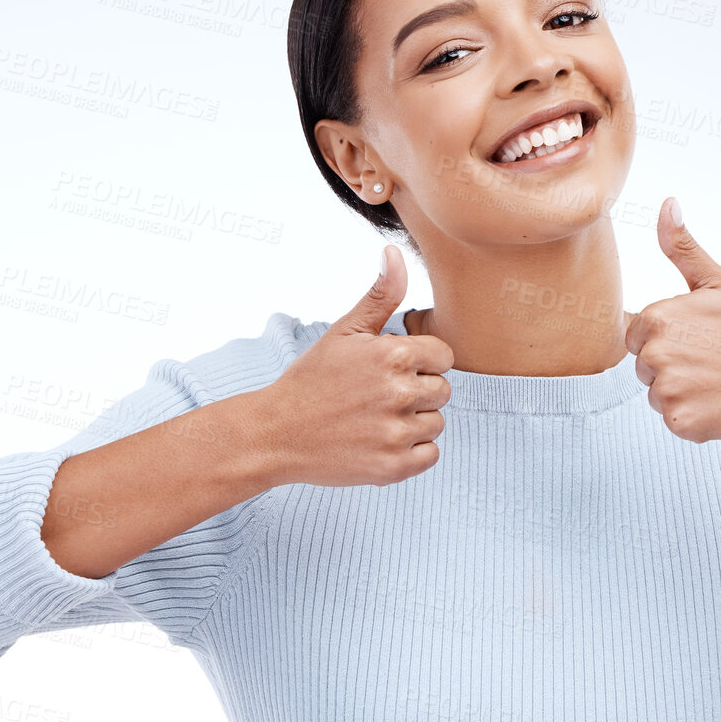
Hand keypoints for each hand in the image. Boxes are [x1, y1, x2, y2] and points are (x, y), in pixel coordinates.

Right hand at [260, 245, 454, 486]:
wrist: (277, 432)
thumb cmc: (312, 379)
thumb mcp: (344, 331)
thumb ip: (381, 295)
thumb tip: (394, 254)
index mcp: (393, 355)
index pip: (444, 357)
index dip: (419, 362)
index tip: (389, 370)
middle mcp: (400, 393)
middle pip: (442, 390)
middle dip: (417, 391)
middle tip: (377, 396)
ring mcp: (397, 432)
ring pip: (436, 422)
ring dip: (413, 422)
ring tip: (375, 418)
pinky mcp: (393, 467)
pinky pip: (431, 454)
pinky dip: (412, 451)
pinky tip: (380, 440)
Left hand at [625, 198, 720, 445]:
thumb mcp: (720, 282)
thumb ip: (683, 248)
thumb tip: (668, 204)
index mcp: (657, 318)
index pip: (637, 335)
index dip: (670, 337)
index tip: (702, 338)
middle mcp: (655, 354)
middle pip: (644, 366)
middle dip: (674, 366)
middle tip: (715, 360)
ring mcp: (667, 391)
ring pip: (657, 394)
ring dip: (682, 393)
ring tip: (719, 381)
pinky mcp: (679, 423)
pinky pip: (673, 420)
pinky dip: (694, 418)